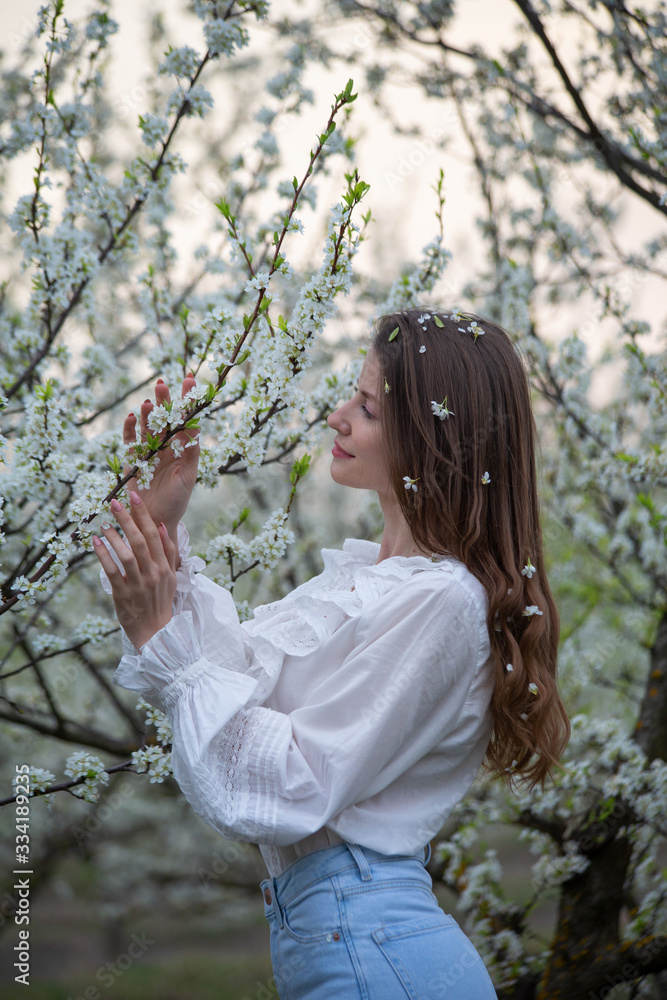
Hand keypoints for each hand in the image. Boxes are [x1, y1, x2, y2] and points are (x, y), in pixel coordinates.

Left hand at [93, 491, 176, 649]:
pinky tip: (95, 542)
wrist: (156, 632)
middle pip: (140, 540)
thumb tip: (160, 526)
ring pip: (126, 554)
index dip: (144, 514)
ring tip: (102, 522)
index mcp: (165, 566)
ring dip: (114, 535)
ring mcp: (139, 584)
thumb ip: (167, 551)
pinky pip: (112, 571)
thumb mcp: (171, 576)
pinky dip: (103, 555)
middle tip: (114, 502)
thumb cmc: (160, 601)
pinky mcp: (123, 594)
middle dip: (127, 519)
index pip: (155, 534)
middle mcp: (153, 573)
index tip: (134, 496)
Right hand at [123, 375, 199, 542]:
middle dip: (164, 401)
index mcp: (182, 449)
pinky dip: (129, 428)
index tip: (189, 379)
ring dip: (147, 413)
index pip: (186, 420)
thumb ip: (191, 452)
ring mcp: (148, 452)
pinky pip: (129, 440)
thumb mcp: (188, 476)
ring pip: (147, 426)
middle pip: (164, 419)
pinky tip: (131, 416)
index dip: (187, 400)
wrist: (155, 521)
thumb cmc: (176, 501)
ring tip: (147, 402)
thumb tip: (197, 427)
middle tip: (162, 383)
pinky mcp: (132, 460)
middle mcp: (166, 447)